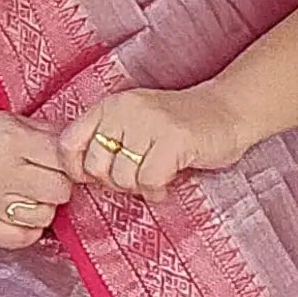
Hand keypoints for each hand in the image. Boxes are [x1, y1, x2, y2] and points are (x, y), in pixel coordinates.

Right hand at [0, 109, 75, 248]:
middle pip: (59, 191)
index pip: (64, 160)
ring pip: (44, 217)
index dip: (71, 164)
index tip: (68, 165)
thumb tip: (87, 147)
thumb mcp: (14, 121)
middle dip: (59, 186)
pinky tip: (19, 213)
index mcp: (10, 140)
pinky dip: (27, 228)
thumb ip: (51, 134)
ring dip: (43, 208)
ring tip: (29, 195)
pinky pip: (23, 238)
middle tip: (47, 180)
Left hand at [57, 81, 249, 195]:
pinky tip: (168, 184)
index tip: (95, 178)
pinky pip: (149, 181)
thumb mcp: (134, 124)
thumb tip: (80, 177)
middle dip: (115, 183)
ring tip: (156, 178)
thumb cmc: (178, 126)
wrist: (228, 111)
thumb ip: (108, 141)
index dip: (76, 169)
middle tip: (137, 178)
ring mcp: (150, 123)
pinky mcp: (174, 139)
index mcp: (110, 105)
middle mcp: (125, 109)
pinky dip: (158, 191)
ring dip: (140, 188)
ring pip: (123, 177)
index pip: (69, 142)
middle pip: (96, 167)